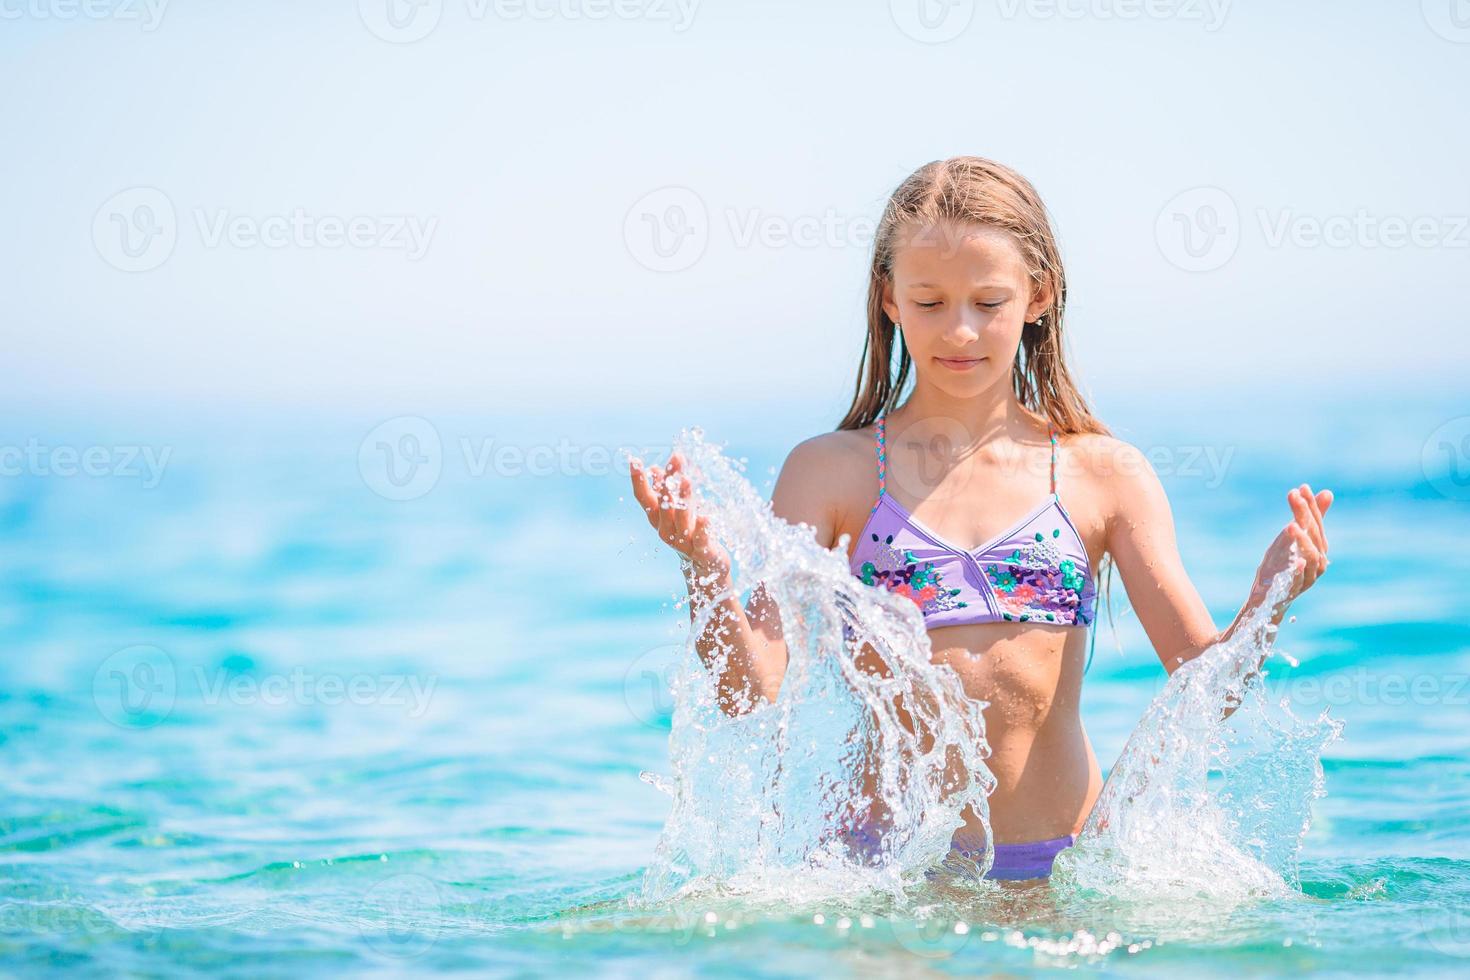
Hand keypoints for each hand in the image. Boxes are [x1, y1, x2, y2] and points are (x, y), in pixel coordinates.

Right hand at [628, 451, 729, 574]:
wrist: (703, 565)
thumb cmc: (688, 531)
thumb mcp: (675, 509)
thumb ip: (665, 491)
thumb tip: (654, 468)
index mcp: (657, 519)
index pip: (644, 498)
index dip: (638, 480)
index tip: (634, 461)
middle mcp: (665, 530)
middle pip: (664, 504)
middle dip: (669, 481)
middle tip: (674, 460)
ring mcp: (682, 542)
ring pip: (681, 518)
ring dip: (683, 498)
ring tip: (686, 480)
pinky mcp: (701, 551)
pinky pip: (701, 539)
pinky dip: (703, 529)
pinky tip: (706, 517)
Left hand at [1252, 483, 1332, 617]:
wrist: (1269, 595)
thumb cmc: (1283, 564)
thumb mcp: (1294, 537)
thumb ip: (1310, 518)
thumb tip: (1328, 492)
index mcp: (1319, 548)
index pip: (1316, 523)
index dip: (1310, 505)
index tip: (1301, 487)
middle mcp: (1318, 562)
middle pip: (1314, 536)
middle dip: (1304, 515)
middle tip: (1293, 496)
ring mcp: (1307, 577)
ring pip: (1311, 557)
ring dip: (1302, 540)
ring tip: (1292, 525)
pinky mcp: (1292, 590)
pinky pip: (1298, 580)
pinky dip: (1298, 571)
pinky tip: (1296, 561)